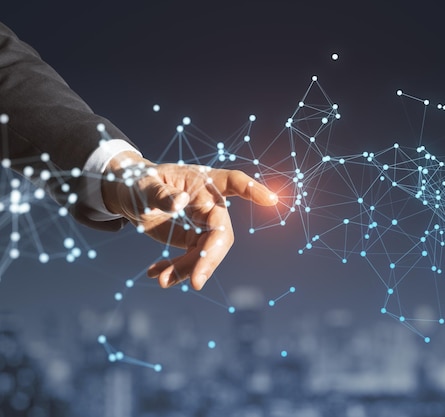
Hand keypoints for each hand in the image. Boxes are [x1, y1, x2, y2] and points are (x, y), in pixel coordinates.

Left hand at [101, 151, 276, 289]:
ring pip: (206, 252)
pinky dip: (175, 270)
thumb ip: (160, 194)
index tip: (270, 200)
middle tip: (195, 283)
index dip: (252, 190)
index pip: (232, 182)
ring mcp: (202, 223)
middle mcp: (208, 203)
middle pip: (221, 232)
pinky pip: (191, 259)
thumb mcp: (142, 185)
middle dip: (210, 259)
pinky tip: (156, 273)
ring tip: (161, 280)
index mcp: (201, 182)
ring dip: (187, 270)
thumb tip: (181, 203)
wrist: (128, 195)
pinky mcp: (193, 239)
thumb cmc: (137, 182)